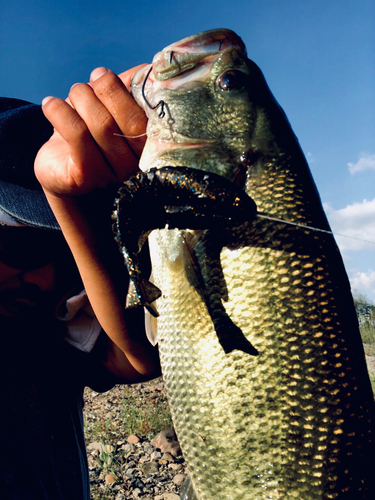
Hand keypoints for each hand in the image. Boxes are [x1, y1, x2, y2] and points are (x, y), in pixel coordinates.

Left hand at [35, 65, 147, 197]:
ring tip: (76, 92)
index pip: (156, 118)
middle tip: (96, 76)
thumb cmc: (92, 134)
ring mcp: (113, 175)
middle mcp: (138, 166)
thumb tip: (151, 68)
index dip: (143, 89)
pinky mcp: (86, 177)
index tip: (118, 73)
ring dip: (83, 97)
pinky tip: (50, 104)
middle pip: (131, 122)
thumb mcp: (114, 109)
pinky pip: (76, 135)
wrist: (62, 172)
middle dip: (109, 90)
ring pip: (102, 125)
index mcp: (151, 148)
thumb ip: (133, 89)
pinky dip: (61, 111)